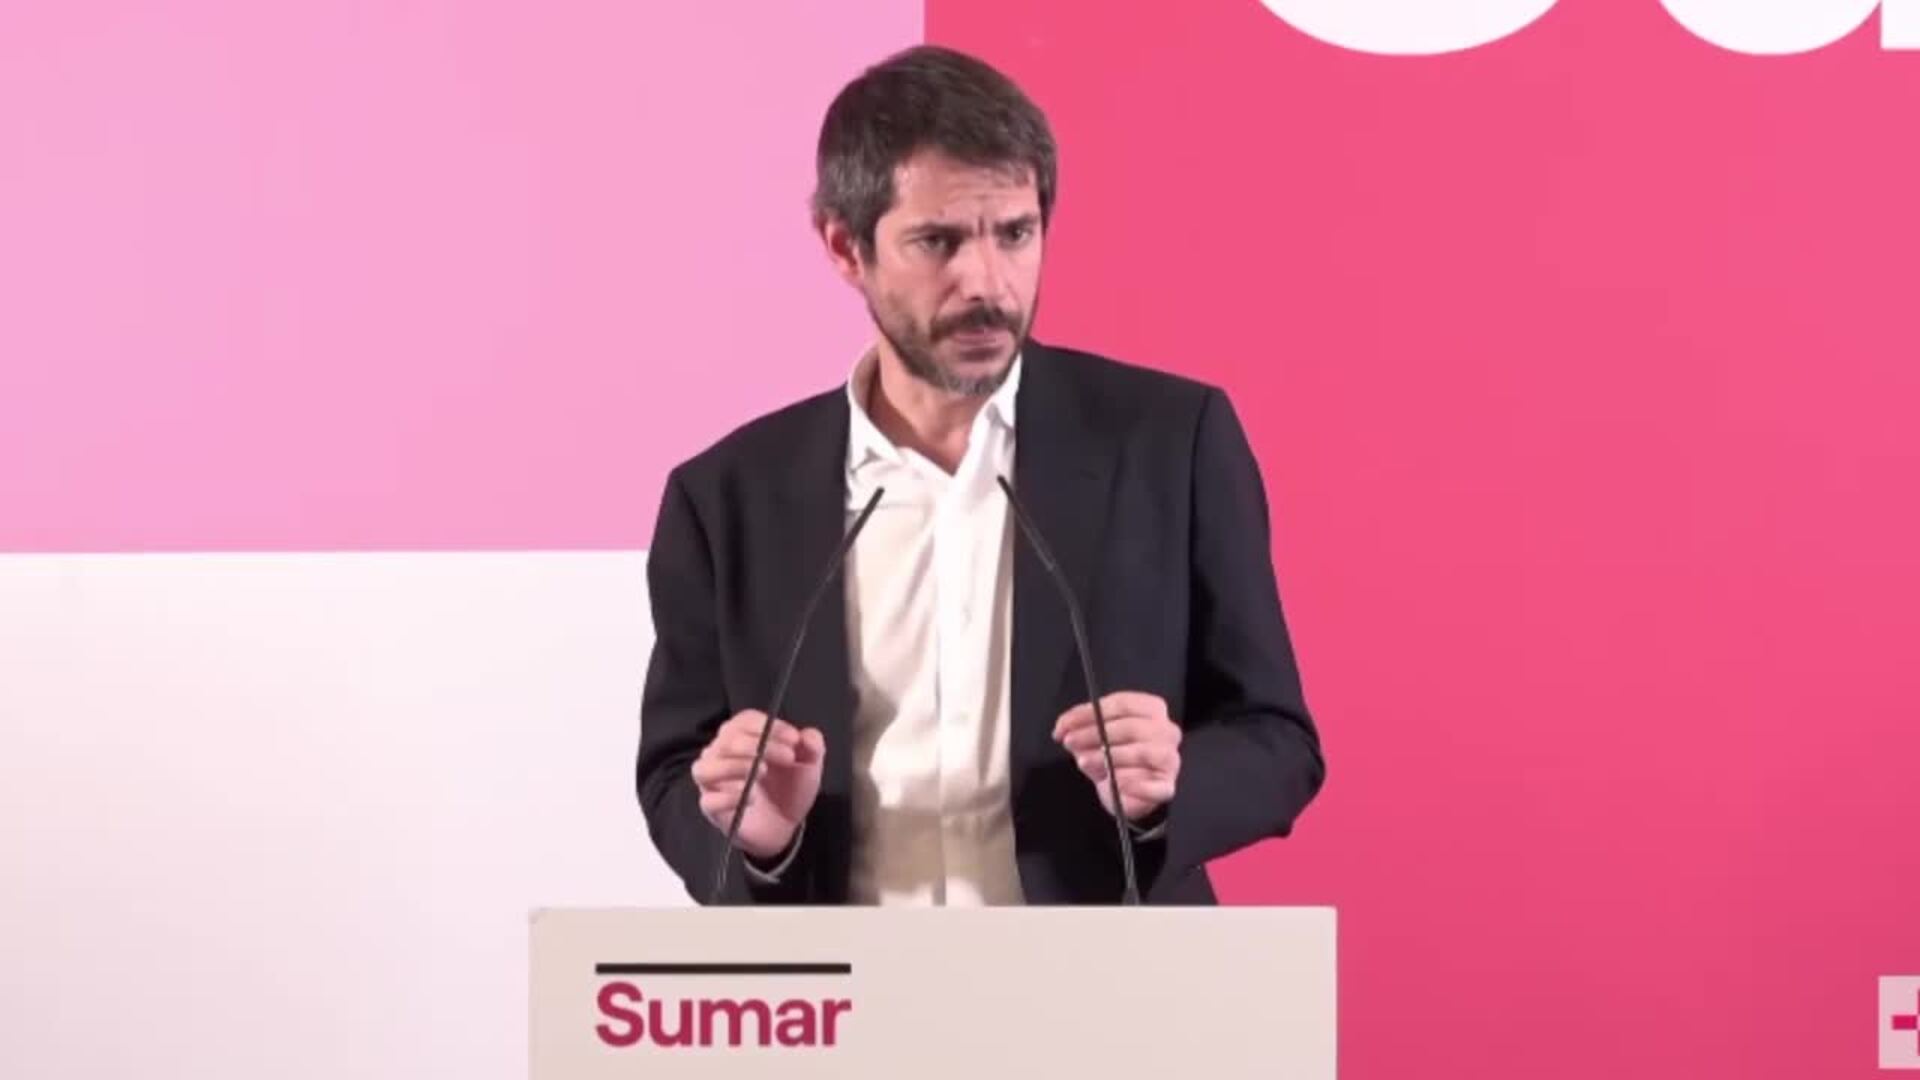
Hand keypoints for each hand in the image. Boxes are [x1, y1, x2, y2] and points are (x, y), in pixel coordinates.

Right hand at [691, 710, 824, 859]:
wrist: (785, 826)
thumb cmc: (788, 789)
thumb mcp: (808, 766)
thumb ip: (812, 747)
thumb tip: (809, 735)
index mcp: (744, 736)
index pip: (745, 720)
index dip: (768, 726)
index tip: (794, 739)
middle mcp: (721, 754)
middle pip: (728, 739)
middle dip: (759, 745)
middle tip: (787, 758)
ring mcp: (712, 781)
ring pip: (706, 767)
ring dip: (735, 766)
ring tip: (762, 772)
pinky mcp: (712, 808)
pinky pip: (709, 800)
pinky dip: (729, 798)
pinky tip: (752, 798)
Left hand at [1054, 691, 1181, 821]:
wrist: (1126, 791)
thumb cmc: (1112, 756)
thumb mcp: (1093, 737)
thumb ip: (1079, 728)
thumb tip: (1063, 729)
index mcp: (1152, 709)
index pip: (1122, 703)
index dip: (1089, 713)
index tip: (1064, 725)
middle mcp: (1166, 730)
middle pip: (1130, 726)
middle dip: (1094, 734)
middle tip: (1070, 742)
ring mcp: (1170, 759)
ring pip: (1141, 753)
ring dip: (1107, 758)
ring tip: (1084, 762)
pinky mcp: (1166, 786)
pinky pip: (1152, 785)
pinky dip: (1132, 783)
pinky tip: (1114, 784)